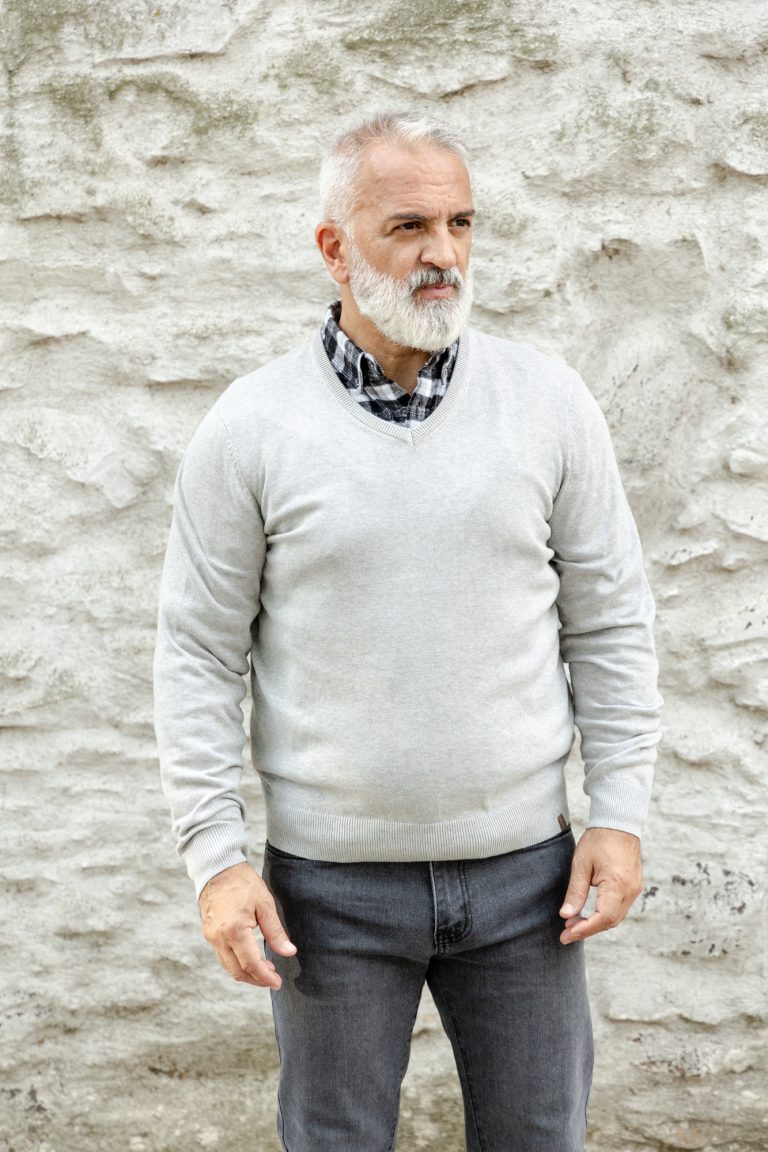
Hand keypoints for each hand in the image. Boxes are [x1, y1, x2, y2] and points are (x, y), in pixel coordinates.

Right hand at [199, 861, 296, 988]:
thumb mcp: (265, 904)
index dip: (265, 977)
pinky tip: (249, 958)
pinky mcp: (208, 934)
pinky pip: (222, 957)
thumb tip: (289, 952)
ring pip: (228, 966)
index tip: (277, 983)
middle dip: (256, 979)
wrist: (218, 868)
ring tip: (264, 969)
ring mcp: (211, 937)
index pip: (251, 964)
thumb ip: (276, 932)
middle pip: (237, 971)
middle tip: (273, 978)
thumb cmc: (243, 883)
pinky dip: (236, 963)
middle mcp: (219, 938)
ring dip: (246, 973)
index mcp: (234, 930)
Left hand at [559, 827, 642, 944]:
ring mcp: (635, 889)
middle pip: (610, 921)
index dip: (584, 930)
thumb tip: (566, 915)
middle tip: (566, 932)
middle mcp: (630, 890)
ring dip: (596, 923)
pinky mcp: (634, 886)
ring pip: (616, 917)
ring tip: (574, 923)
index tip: (566, 935)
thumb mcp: (581, 864)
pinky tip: (589, 913)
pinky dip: (605, 914)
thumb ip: (576, 892)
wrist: (618, 823)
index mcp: (617, 884)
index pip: (602, 918)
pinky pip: (620, 907)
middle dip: (588, 929)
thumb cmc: (599, 840)